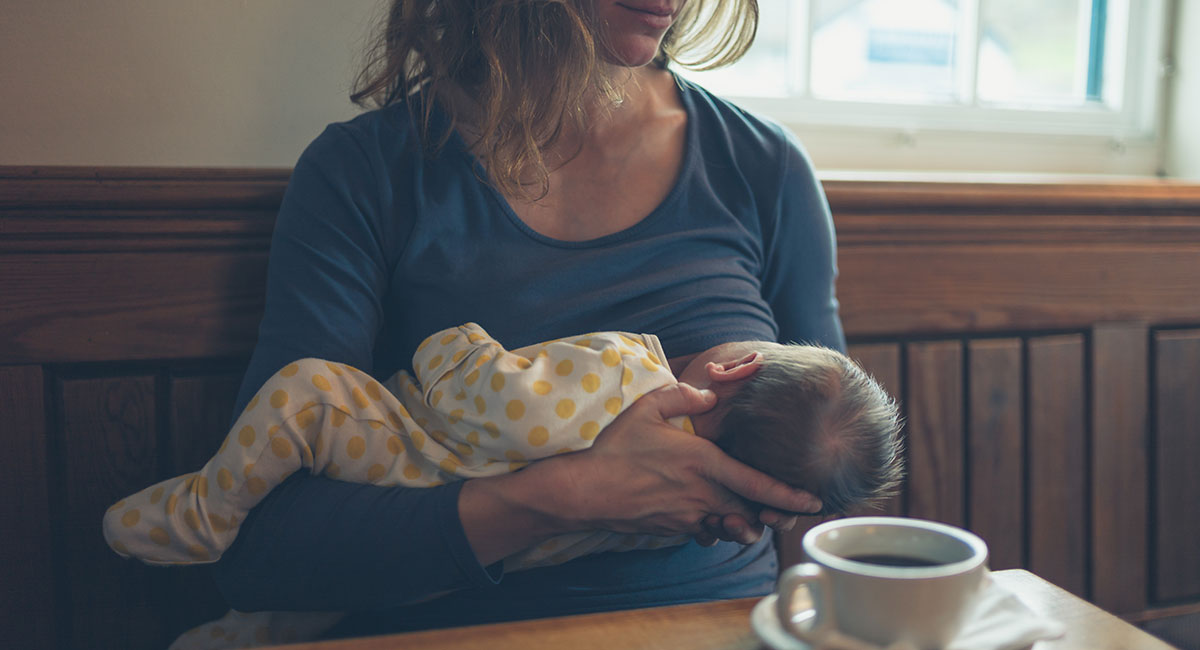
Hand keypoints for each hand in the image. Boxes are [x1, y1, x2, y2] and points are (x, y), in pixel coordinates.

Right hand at [549, 382, 821, 540]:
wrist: (583, 491)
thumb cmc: (614, 447)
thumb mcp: (647, 408)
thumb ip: (683, 395)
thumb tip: (710, 394)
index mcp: (703, 462)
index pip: (758, 483)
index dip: (789, 495)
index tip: (813, 500)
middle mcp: (702, 494)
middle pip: (751, 511)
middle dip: (770, 514)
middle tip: (785, 513)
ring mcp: (688, 516)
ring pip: (730, 526)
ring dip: (742, 522)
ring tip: (747, 517)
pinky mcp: (672, 529)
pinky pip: (704, 531)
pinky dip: (713, 526)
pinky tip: (707, 514)